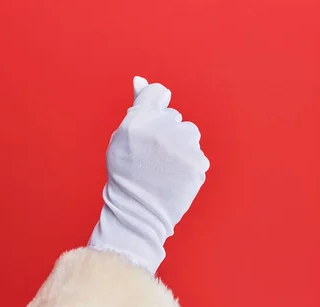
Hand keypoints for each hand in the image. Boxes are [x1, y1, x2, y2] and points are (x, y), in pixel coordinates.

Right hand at [88, 77, 209, 273]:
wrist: (138, 213)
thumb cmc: (126, 174)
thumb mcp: (122, 138)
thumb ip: (137, 106)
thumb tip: (140, 79)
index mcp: (137, 120)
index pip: (158, 93)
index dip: (154, 108)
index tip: (150, 126)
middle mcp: (161, 129)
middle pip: (174, 116)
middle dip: (165, 131)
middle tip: (151, 157)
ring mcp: (182, 146)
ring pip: (189, 132)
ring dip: (180, 145)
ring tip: (165, 167)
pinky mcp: (198, 163)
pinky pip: (197, 153)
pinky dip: (189, 164)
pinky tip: (174, 177)